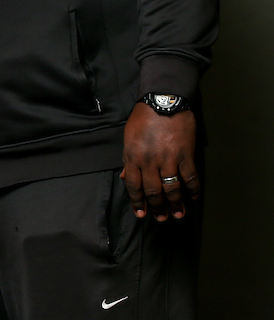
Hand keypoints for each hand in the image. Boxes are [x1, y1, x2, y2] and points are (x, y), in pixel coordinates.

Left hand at [121, 103, 199, 220]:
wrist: (164, 101)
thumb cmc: (143, 118)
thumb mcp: (128, 137)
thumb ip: (128, 159)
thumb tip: (126, 177)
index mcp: (133, 157)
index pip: (134, 186)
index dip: (138, 202)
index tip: (141, 214)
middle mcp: (150, 161)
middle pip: (153, 191)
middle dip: (157, 207)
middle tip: (161, 218)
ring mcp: (169, 159)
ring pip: (172, 188)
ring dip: (175, 204)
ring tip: (177, 215)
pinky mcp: (186, 155)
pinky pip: (190, 178)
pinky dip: (192, 190)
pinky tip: (193, 198)